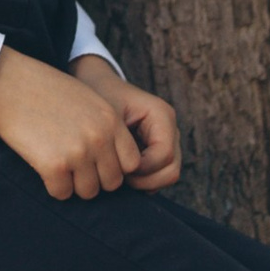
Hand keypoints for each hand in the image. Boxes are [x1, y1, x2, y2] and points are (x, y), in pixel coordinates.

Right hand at [0, 46, 144, 198]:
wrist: (8, 82)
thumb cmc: (45, 90)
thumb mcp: (87, 100)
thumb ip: (105, 127)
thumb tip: (112, 161)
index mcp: (111, 119)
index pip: (132, 162)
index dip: (114, 166)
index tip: (96, 162)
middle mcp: (100, 137)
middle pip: (112, 182)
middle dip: (94, 178)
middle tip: (74, 167)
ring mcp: (78, 152)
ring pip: (88, 192)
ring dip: (74, 184)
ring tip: (58, 166)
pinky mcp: (53, 165)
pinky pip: (62, 193)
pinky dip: (52, 186)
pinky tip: (42, 166)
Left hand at [72, 54, 181, 192]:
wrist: (98, 87)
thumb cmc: (99, 97)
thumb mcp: (105, 115)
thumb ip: (115, 141)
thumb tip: (121, 173)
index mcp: (162, 115)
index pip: (164, 154)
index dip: (142, 168)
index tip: (116, 167)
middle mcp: (170, 129)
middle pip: (172, 170)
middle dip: (145, 180)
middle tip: (118, 177)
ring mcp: (167, 142)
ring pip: (168, 176)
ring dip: (144, 184)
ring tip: (119, 177)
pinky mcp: (159, 152)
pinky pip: (159, 176)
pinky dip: (143, 182)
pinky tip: (121, 174)